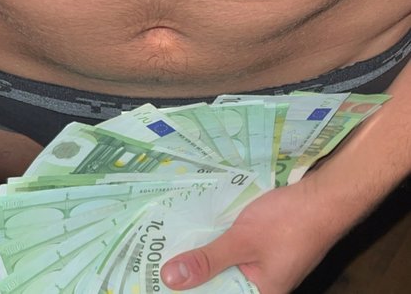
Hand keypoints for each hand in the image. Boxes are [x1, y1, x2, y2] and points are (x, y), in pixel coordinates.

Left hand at [161, 178, 339, 293]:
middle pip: (219, 283)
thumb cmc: (286, 222)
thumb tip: (170, 278)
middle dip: (192, 270)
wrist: (323, 199)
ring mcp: (263, 265)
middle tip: (160, 257)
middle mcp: (261, 286)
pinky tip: (199, 229)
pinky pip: (234, 250)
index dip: (189, 289)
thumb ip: (208, 260)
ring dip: (204, 253)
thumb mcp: (242, 241)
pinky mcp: (264, 247)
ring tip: (172, 243)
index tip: (159, 280)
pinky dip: (218, 241)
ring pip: (225, 265)